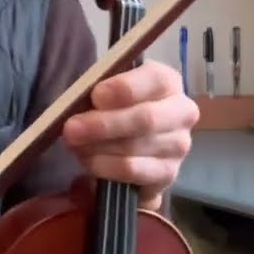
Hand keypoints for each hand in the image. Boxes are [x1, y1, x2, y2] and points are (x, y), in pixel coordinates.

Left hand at [61, 61, 199, 211]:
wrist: (127, 139)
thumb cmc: (114, 106)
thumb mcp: (107, 89)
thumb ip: (100, 91)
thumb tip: (85, 101)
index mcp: (167, 82)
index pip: (155, 80)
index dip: (124, 88)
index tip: (96, 95)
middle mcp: (182, 112)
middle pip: (146, 118)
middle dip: (104, 124)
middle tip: (71, 128)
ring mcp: (179, 145)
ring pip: (135, 148)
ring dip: (98, 148)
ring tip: (75, 145)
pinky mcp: (168, 173)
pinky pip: (133, 171)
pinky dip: (105, 167)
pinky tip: (89, 161)